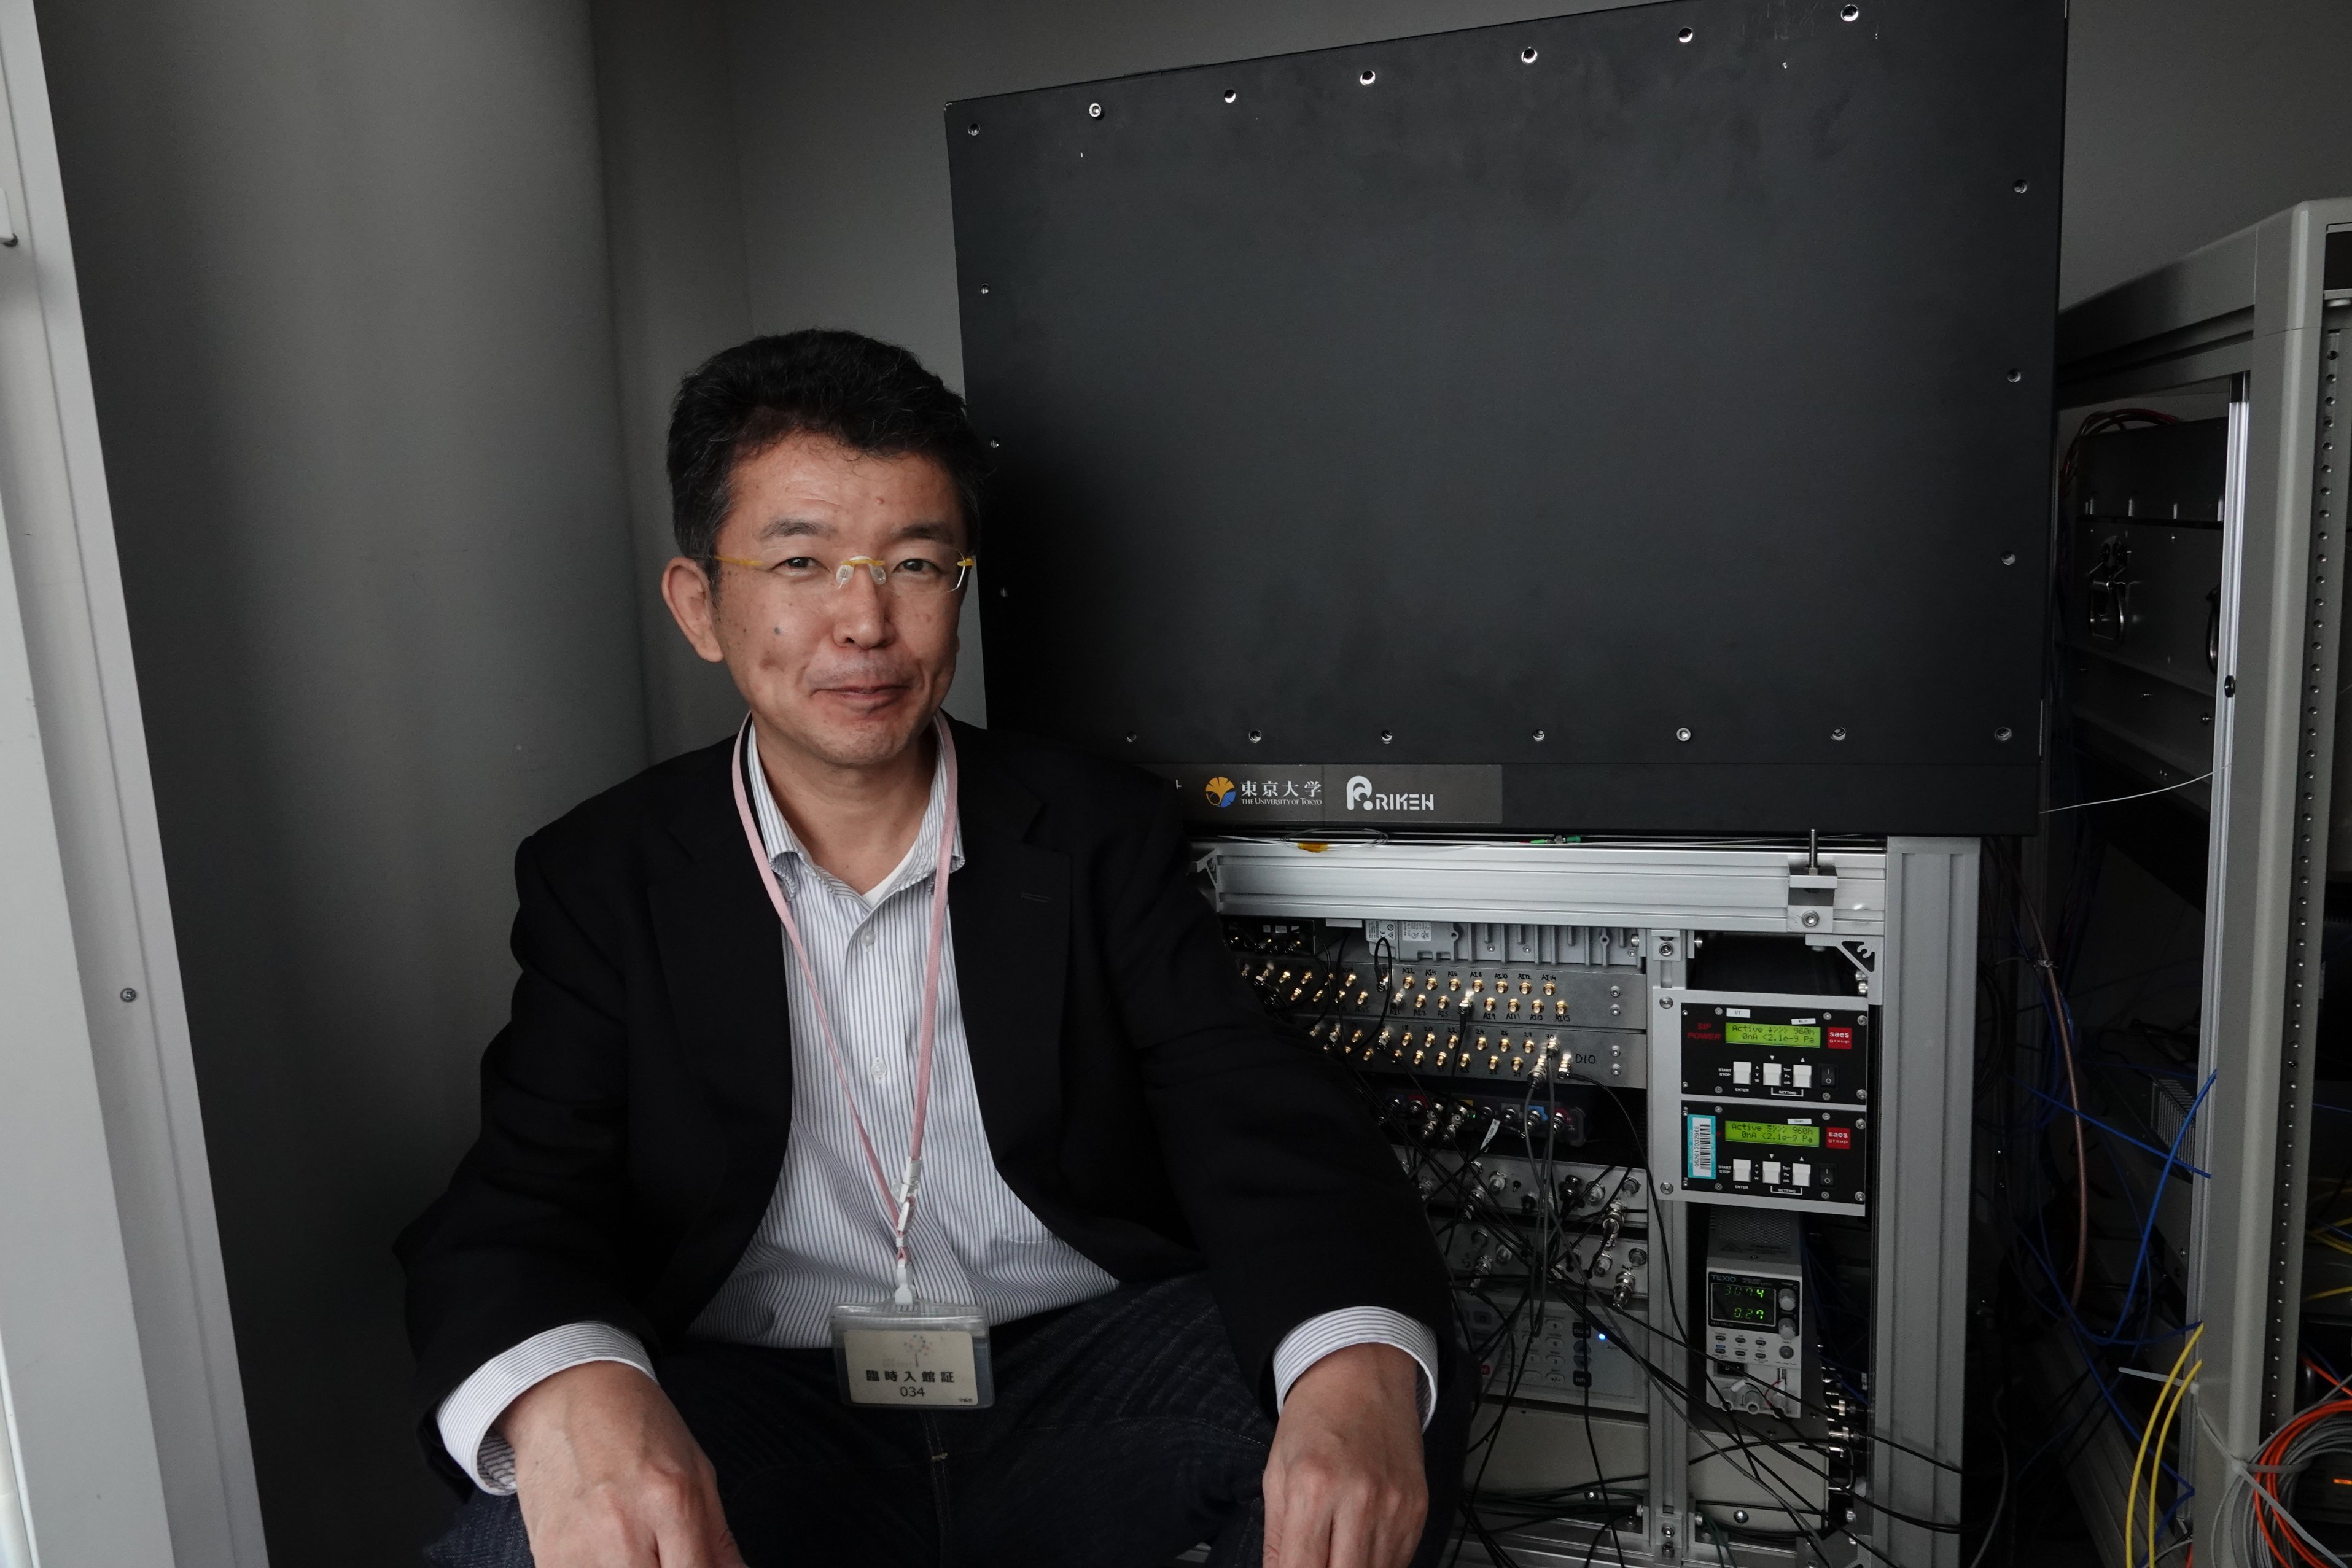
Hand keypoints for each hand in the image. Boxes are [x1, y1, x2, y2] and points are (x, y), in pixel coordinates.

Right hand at [502, 1360, 745, 1567]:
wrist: (570, 1395)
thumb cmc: (636, 1427)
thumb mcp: (696, 1472)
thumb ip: (718, 1539)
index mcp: (671, 1500)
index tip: (696, 1565)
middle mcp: (622, 1528)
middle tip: (666, 1554)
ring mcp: (577, 1547)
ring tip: (634, 1548)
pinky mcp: (545, 1556)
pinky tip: (604, 1551)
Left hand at [1261, 1343, 1426, 1567]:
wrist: (1361, 1375)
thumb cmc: (1316, 1418)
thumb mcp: (1275, 1474)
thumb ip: (1275, 1539)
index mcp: (1313, 1488)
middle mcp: (1360, 1500)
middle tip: (1315, 1561)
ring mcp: (1395, 1506)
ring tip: (1336, 1551)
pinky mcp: (1418, 1509)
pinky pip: (1399, 1561)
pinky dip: (1376, 1564)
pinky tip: (1360, 1546)